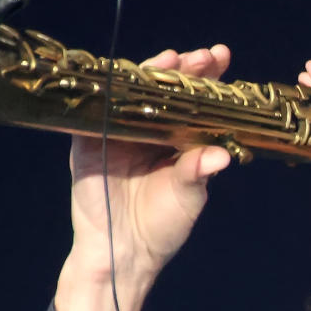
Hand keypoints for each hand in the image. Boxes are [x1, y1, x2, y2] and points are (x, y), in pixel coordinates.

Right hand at [55, 44, 232, 310]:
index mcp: (176, 138)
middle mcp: (148, 128)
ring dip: (149, 73)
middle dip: (183, 69)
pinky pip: (94, 110)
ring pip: (131, 92)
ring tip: (172, 60)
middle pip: (163, 88)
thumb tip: (221, 155)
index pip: (192, 99)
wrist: (123, 254)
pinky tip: (120, 78)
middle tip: (203, 57)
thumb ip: (198, 172)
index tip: (221, 56)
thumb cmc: (161, 226)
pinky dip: (106, 92)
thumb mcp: (188, 196)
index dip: (206, 78)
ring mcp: (117, 131)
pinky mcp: (88, 141)